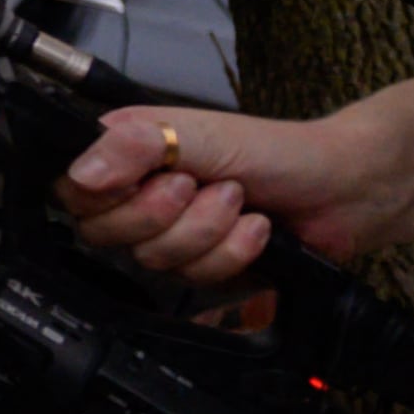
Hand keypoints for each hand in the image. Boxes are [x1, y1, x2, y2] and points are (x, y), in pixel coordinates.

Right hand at [59, 100, 391, 281]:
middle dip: (163, 215)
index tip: (150, 179)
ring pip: (152, 260)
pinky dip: (232, 254)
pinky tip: (255, 230)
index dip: (104, 196)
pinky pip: (195, 280)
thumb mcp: (200, 133)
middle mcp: (139, 196)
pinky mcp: (201, 268)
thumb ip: (135, 146)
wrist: (343, 189)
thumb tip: (81, 172)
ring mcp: (170, 236)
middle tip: (200, 186)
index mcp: (127, 156)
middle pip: (104, 234)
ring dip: (206, 232)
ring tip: (239, 203)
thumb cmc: (276, 150)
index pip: (71, 191)